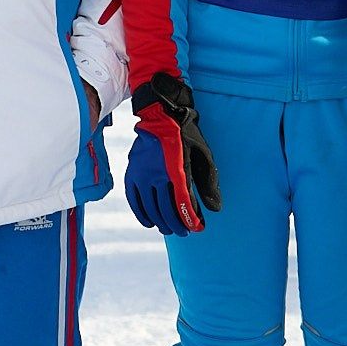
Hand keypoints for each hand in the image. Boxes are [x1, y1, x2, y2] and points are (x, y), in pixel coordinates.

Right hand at [127, 72, 219, 234]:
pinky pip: (134, 200)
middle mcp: (156, 174)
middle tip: (185, 232)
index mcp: (176, 168)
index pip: (183, 203)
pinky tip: (150, 223)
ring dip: (161, 223)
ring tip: (170, 230)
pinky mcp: (131, 173)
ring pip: (150, 208)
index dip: (190, 219)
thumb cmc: (186, 134)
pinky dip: (142, 214)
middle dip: (178, 224)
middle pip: (166, 209)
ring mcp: (141, 174)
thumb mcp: (203, 154)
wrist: (160, 114)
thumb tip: (215, 208)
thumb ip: (209, 182)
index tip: (198, 228)